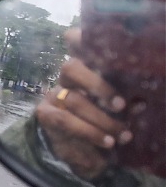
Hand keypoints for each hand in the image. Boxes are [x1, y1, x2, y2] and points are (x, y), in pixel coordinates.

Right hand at [35, 29, 131, 179]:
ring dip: (102, 119)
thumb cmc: (107, 120)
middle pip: (70, 68)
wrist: (81, 148)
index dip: (81, 38)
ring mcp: (54, 94)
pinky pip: (66, 121)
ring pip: (74, 100)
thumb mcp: (119, 107)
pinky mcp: (46, 114)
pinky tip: (107, 142)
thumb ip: (127, 101)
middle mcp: (66, 78)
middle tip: (121, 106)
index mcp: (85, 66)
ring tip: (123, 134)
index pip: (74, 41)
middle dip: (98, 86)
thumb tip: (140, 102)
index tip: (101, 46)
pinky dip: (90, 132)